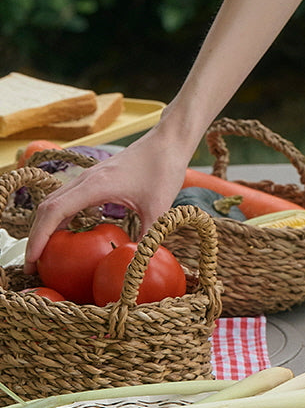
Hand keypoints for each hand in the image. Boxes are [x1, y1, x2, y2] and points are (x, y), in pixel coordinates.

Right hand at [24, 127, 188, 263]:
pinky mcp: (95, 178)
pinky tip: (66, 235)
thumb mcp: (159, 208)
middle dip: (36, 237)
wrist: (169, 140)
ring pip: (55, 202)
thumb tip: (140, 268)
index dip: (38, 237)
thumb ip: (147, 238)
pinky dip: (59, 217)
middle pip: (47, 208)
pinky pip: (68, 198)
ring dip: (45, 226)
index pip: (54, 212)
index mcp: (95, 185)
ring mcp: (89, 177)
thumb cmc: (164, 168)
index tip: (31, 260)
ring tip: (44, 255)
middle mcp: (86, 179)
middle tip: (33, 267)